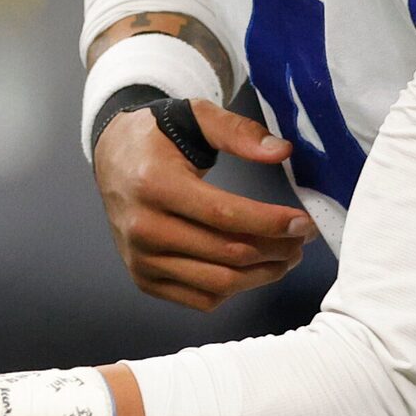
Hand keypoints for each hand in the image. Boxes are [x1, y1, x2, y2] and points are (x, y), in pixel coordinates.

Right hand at [93, 100, 313, 310]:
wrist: (112, 157)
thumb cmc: (157, 137)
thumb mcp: (195, 117)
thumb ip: (239, 132)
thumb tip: (281, 151)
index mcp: (154, 185)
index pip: (225, 216)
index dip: (271, 223)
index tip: (303, 223)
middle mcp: (143, 228)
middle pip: (227, 253)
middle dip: (276, 250)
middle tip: (301, 239)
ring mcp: (141, 259)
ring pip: (219, 283)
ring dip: (262, 275)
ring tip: (286, 257)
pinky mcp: (144, 279)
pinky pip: (201, 298)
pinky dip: (234, 289)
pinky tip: (251, 269)